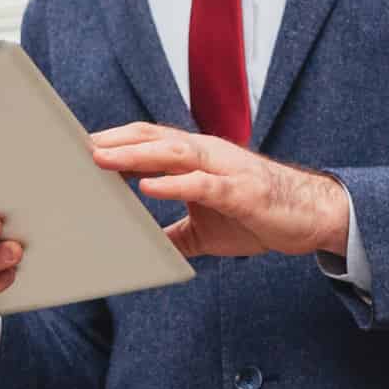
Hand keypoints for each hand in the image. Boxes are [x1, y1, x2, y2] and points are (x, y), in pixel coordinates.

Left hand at [89, 123, 350, 259]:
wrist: (311, 218)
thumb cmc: (259, 216)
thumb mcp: (207, 229)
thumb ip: (176, 233)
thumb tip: (146, 250)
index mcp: (198, 159)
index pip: (150, 141)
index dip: (116, 140)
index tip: (79, 146)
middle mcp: (209, 155)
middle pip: (154, 139)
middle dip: (115, 141)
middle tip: (77, 147)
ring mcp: (226, 170)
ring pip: (174, 153)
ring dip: (135, 154)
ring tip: (102, 158)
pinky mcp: (242, 191)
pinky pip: (203, 184)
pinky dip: (174, 183)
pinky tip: (149, 186)